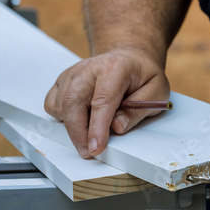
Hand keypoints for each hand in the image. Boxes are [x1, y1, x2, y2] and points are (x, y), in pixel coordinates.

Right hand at [44, 48, 169, 157]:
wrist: (129, 58)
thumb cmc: (142, 75)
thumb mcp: (156, 92)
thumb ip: (138, 110)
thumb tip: (117, 127)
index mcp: (116, 67)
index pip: (102, 101)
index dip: (97, 127)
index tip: (96, 147)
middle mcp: (90, 68)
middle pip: (73, 101)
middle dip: (78, 132)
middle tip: (88, 152)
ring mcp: (73, 73)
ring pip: (60, 104)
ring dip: (72, 126)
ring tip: (91, 132)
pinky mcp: (63, 80)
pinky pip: (52, 104)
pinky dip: (62, 118)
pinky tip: (81, 120)